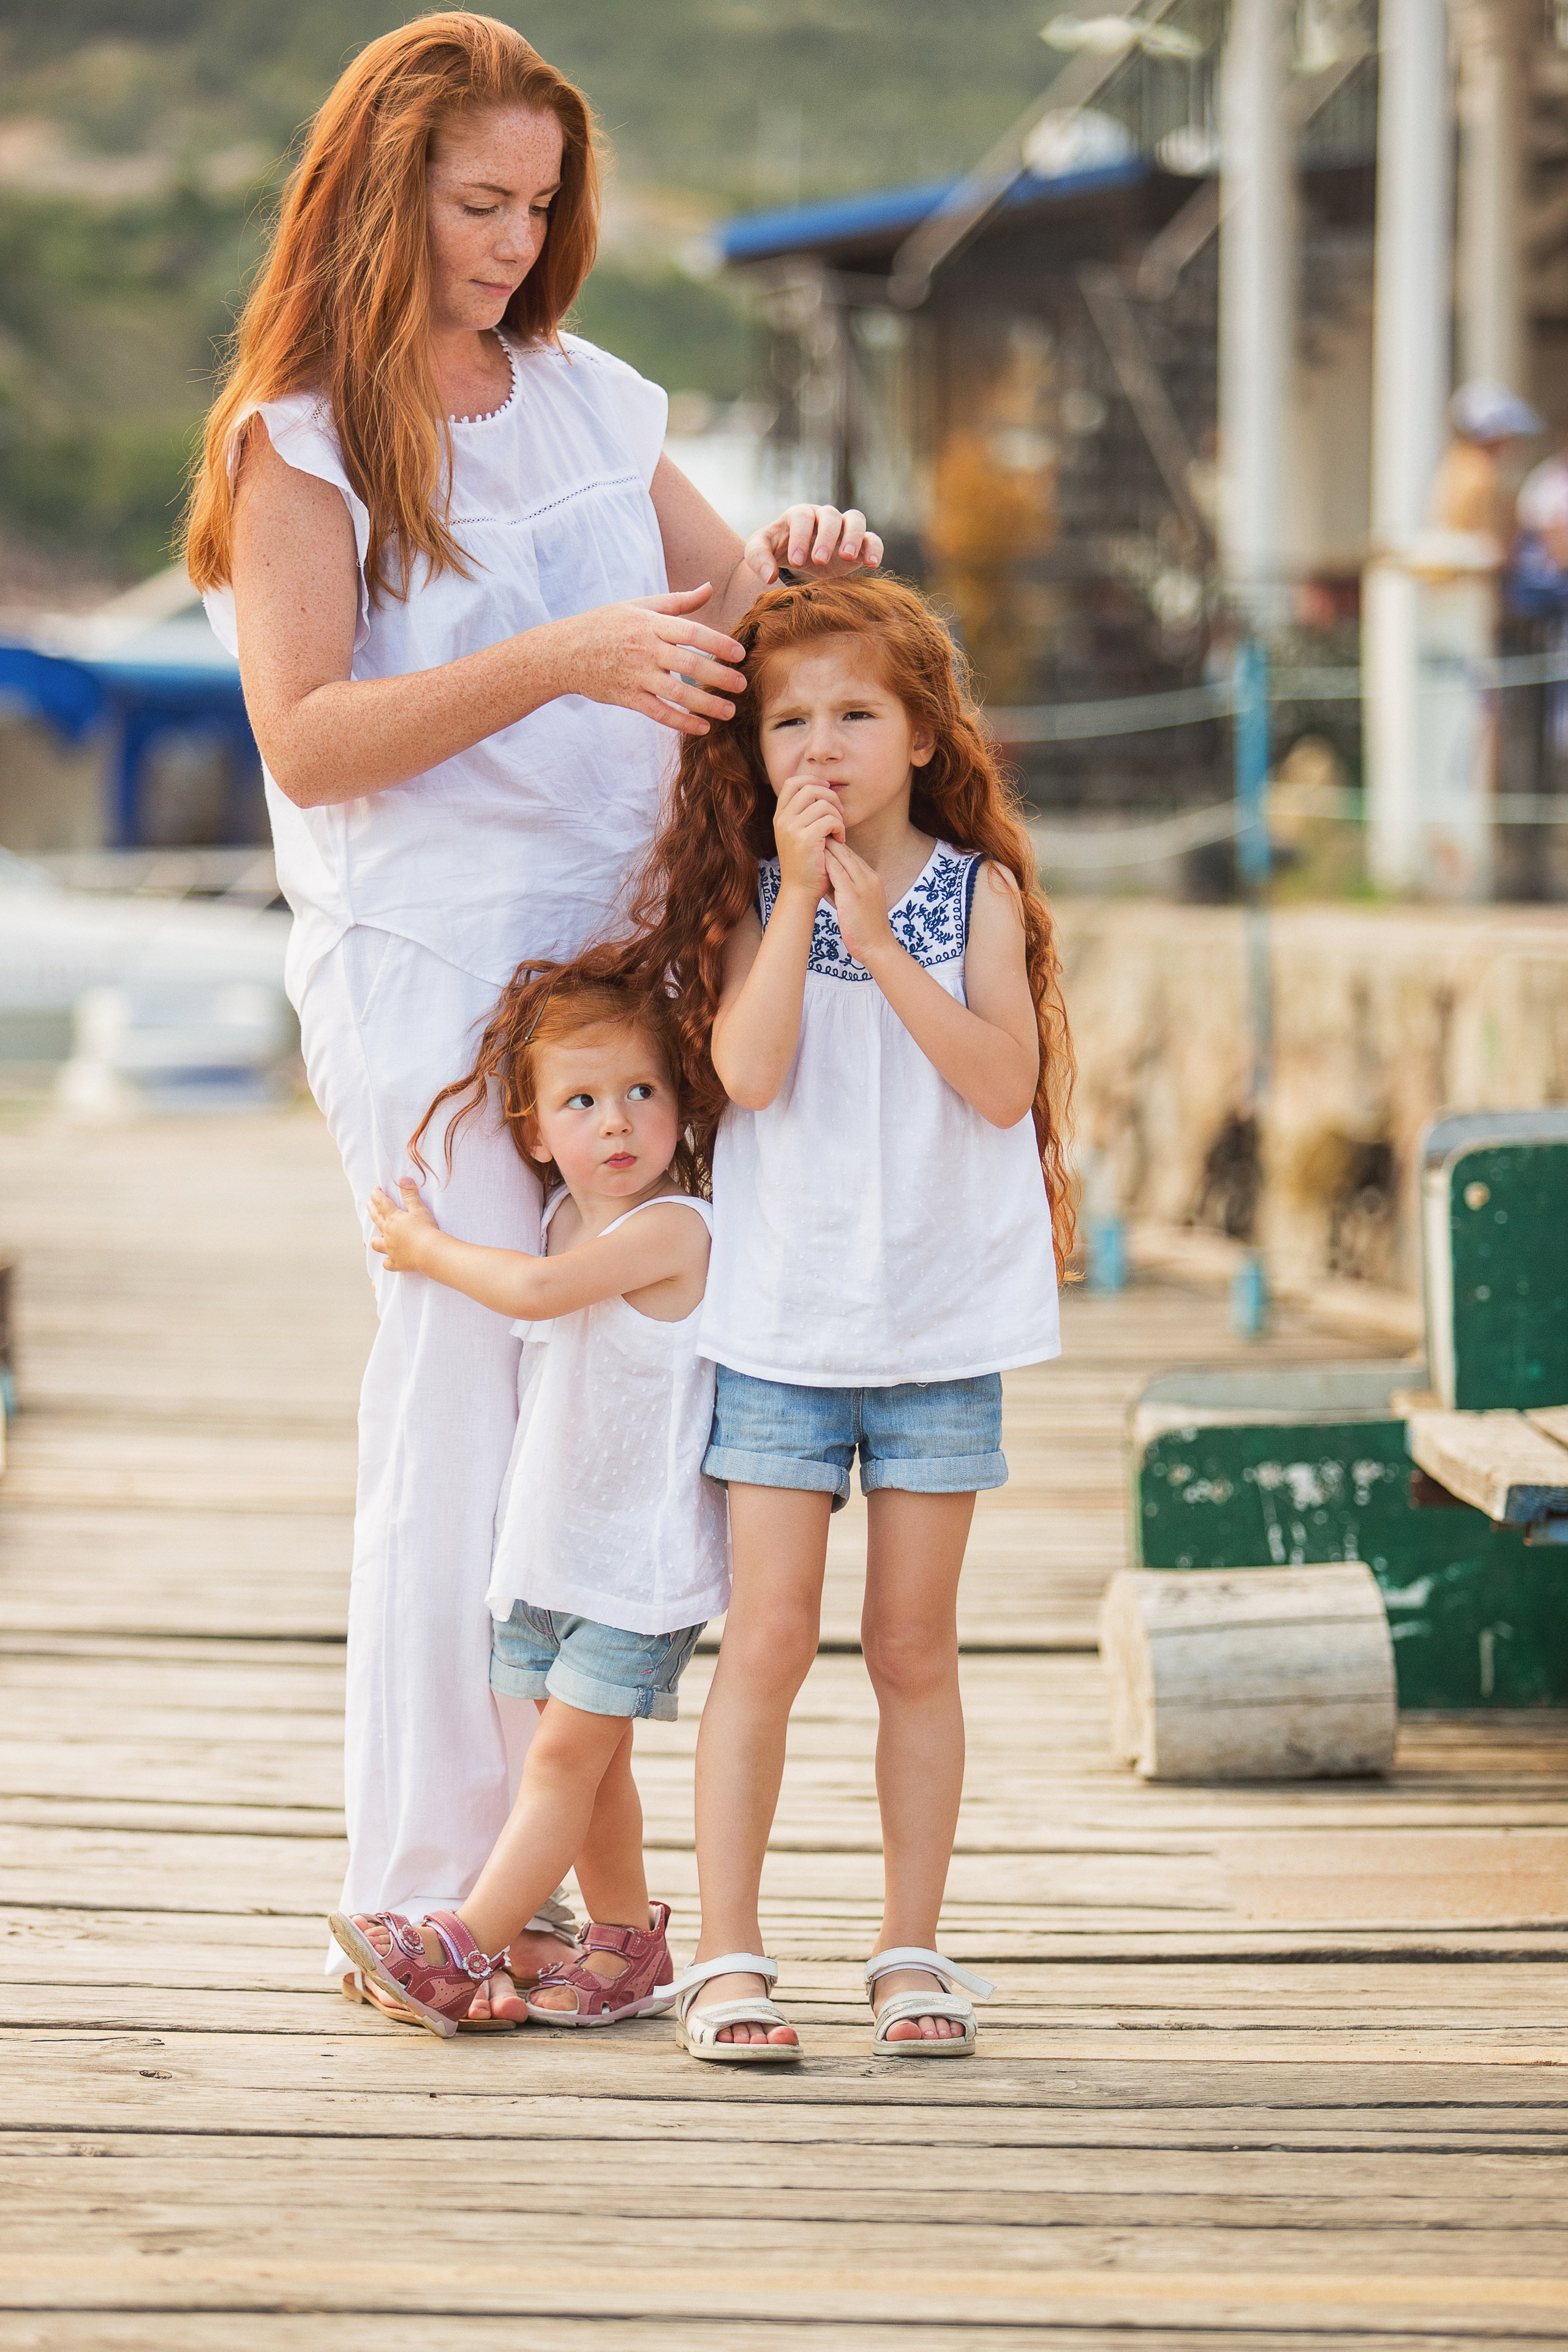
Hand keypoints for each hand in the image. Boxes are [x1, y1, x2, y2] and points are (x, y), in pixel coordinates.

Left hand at [368, 1179, 439, 1272]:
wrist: (429, 1252)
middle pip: (376, 1219)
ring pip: (376, 1244)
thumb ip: (410, 1194)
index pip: (381, 1203)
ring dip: (375, 1239)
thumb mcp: (419, 1209)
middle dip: (372, 1209)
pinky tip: (389, 1260)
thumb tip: (403, 1179)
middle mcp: (387, 1233)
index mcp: (393, 1218)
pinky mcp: (396, 1262)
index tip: (375, 1189)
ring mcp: (390, 1249)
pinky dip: (387, 1261)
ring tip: (377, 1237)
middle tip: (369, 1204)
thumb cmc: (426, 1229)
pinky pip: (387, 1263)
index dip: (377, 1194)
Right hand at [551, 585, 746, 735]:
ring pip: (677, 693)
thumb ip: (677, 602)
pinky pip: (659, 712)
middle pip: (690, 665)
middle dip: (719, 677)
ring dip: (706, 705)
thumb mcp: (638, 606)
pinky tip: (701, 727)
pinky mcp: (628, 697)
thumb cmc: (605, 625)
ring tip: (729, 712)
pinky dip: (681, 721)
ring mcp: (636, 676)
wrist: (563, 652)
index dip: (718, 643)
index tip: (740, 654)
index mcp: (650, 624)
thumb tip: (709, 588)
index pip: (692, 632)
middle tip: (742, 685)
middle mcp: (645, 649)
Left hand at [743, 505, 884, 587]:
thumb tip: (768, 578)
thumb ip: (758, 559)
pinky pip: (872, 538)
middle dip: (826, 538)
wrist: (796, 555)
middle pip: (830, 516)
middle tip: (819, 561)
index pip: (802, 517)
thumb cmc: (777, 549)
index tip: (797, 562)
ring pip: (855, 519)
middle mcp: (823, 516)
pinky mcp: (859, 543)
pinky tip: (871, 565)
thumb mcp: (761, 550)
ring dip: (853, 537)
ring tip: (846, 558)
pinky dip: (875, 548)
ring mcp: (843, 527)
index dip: (800, 537)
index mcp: (799, 515)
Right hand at [773, 772, 844, 896]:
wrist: (800, 891)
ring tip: (839, 830)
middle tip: (839, 813)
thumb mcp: (797, 834)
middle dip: (831, 796)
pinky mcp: (805, 839)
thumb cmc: (805, 864)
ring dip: (838, 815)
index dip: (812, 780)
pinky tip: (840, 839)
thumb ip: (804, 813)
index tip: (827, 790)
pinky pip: (830, 819)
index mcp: (780, 816)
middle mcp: (783, 819)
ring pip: (823, 803)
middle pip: (810, 788)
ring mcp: (792, 829)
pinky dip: (840, 827)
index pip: (792, 782)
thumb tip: (824, 789)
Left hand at [824, 838, 894, 965]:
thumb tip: (829, 881)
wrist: (878, 947)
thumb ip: (845, 890)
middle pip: (848, 852)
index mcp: (872, 878)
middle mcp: (869, 877)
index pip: (852, 856)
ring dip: (827, 847)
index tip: (821, 840)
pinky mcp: (853, 894)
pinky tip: (815, 856)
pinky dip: (826, 862)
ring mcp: (863, 885)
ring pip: (843, 858)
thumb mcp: (859, 904)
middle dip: (831, 841)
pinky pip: (838, 872)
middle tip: (813, 832)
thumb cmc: (866, 929)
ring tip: (811, 837)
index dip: (837, 847)